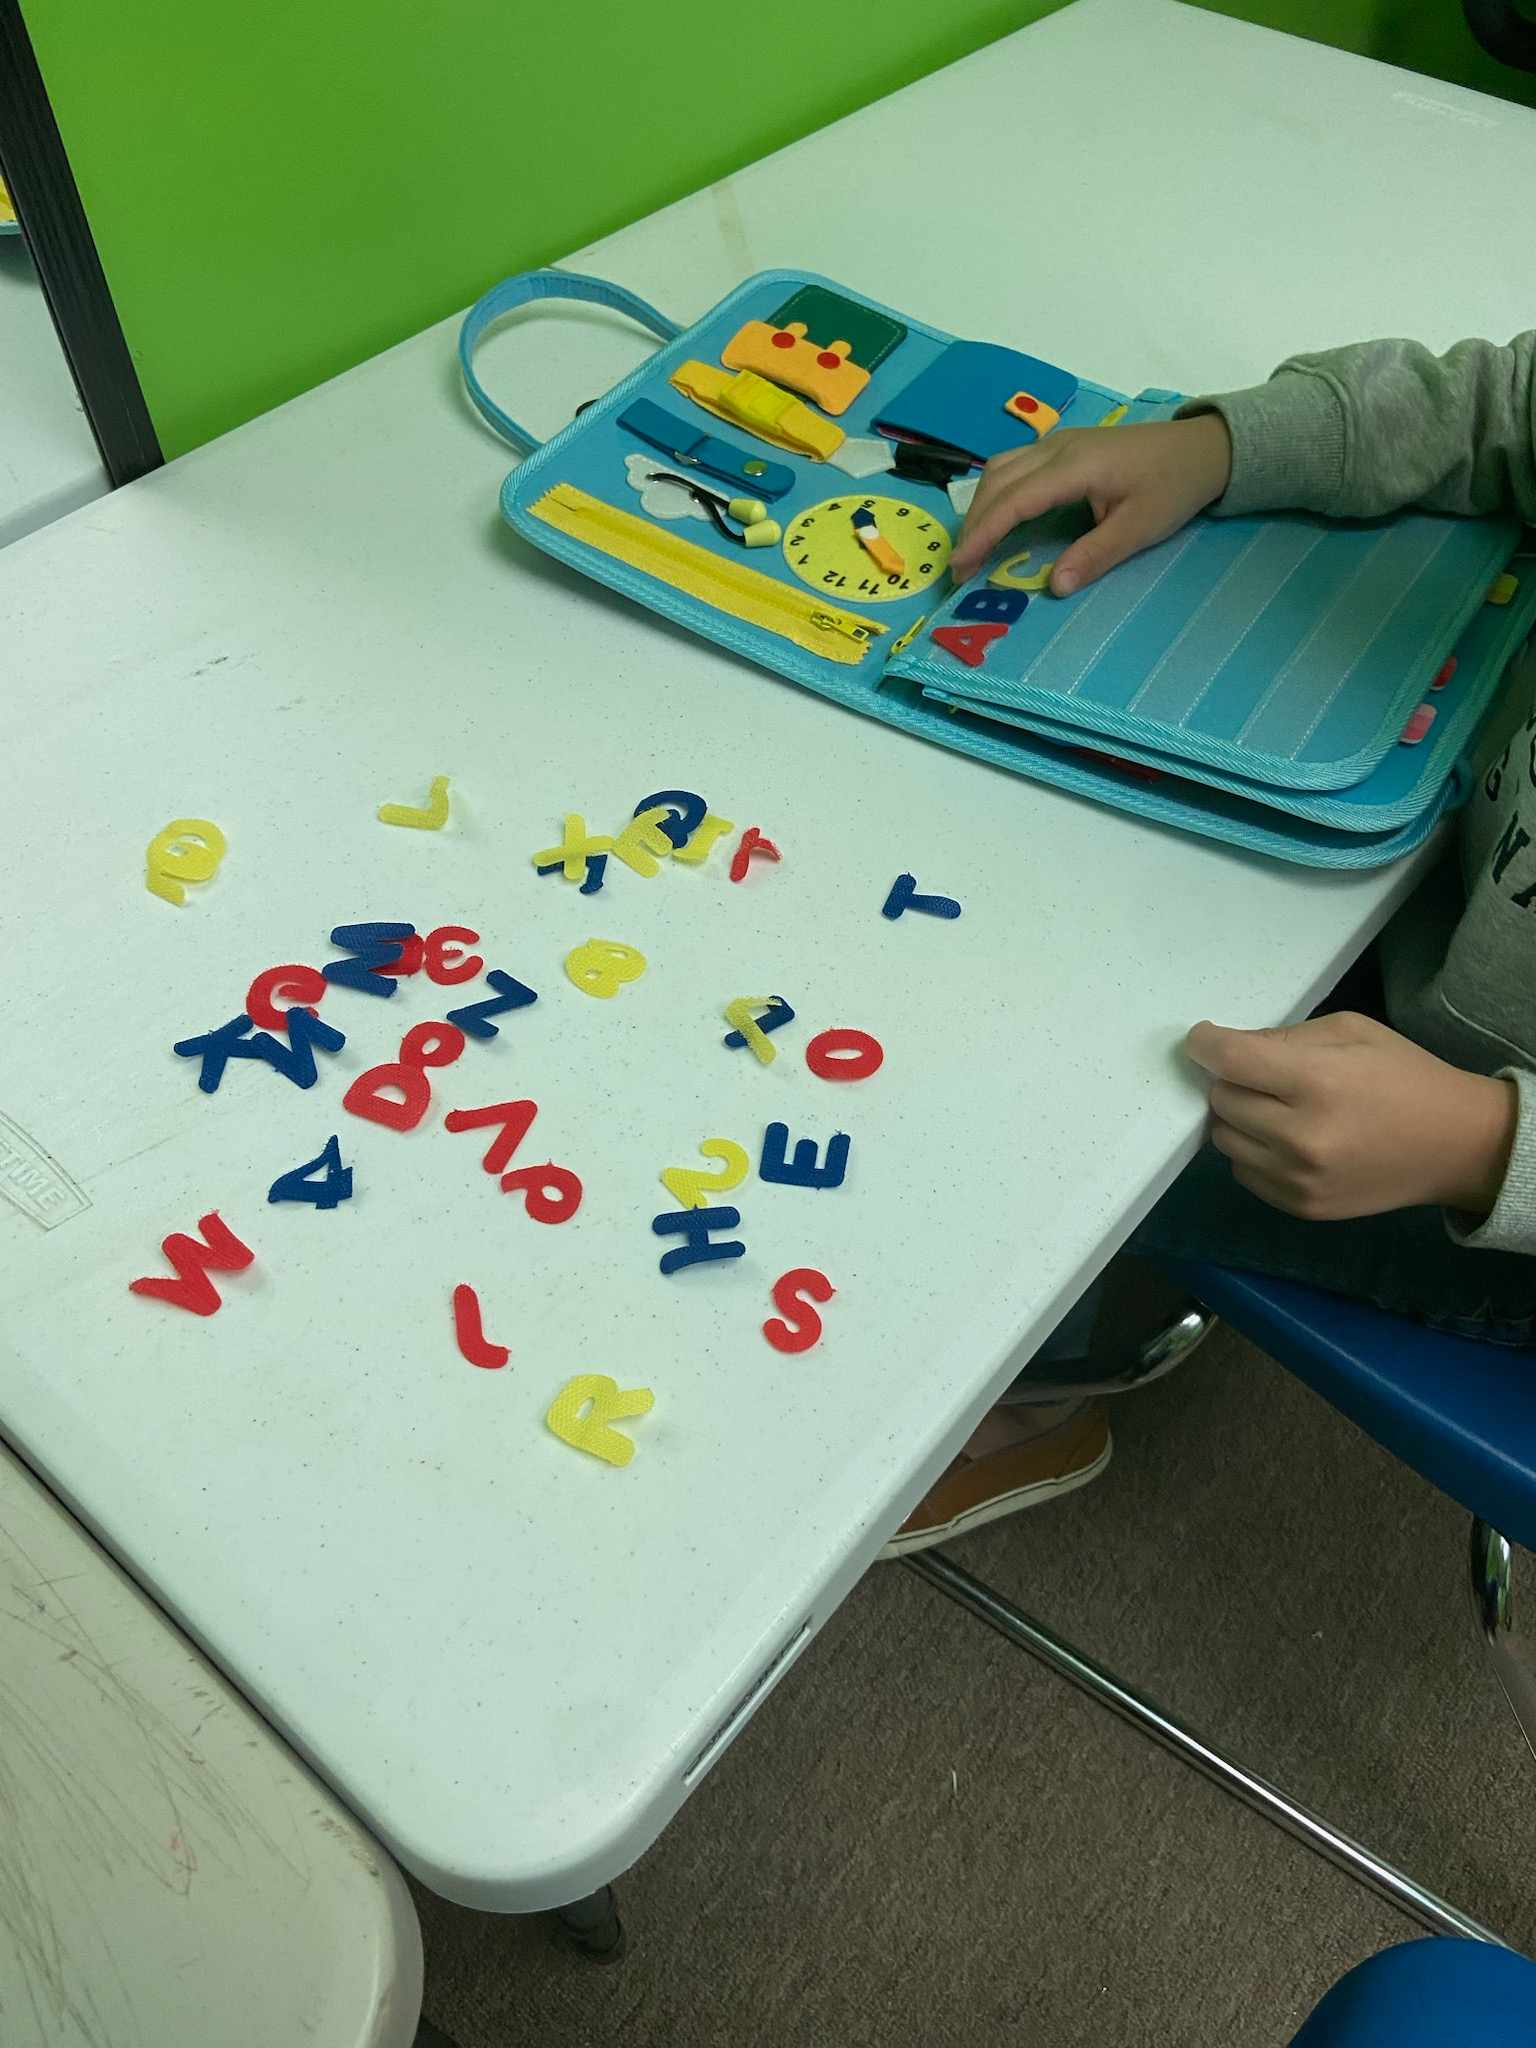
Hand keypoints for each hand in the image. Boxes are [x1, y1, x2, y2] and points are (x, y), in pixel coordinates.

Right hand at [950, 413, 1232, 588]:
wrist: (1202, 447)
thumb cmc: (1173, 487)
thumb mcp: (1140, 528)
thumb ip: (1095, 556)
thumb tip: (1054, 587)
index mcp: (1075, 466)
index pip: (1013, 501)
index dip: (982, 536)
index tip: (960, 569)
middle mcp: (1057, 448)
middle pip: (996, 481)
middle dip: (972, 524)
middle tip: (960, 568)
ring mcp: (1058, 442)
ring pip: (1000, 468)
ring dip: (980, 506)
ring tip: (973, 546)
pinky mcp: (1062, 447)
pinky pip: (1014, 465)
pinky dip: (996, 493)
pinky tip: (997, 518)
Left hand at [1184, 1011, 1517, 1221]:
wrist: (1455, 1145)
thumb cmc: (1404, 1077)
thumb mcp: (1351, 1031)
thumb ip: (1284, 1036)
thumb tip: (1225, 1047)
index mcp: (1316, 1082)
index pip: (1229, 1060)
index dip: (1205, 1044)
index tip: (1204, 1040)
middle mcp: (1300, 1137)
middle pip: (1220, 1100)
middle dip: (1230, 1080)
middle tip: (1258, 1075)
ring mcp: (1298, 1179)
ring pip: (1224, 1139)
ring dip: (1237, 1118)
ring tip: (1273, 1108)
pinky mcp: (1300, 1206)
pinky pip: (1243, 1173)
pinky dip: (1253, 1152)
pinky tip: (1285, 1140)